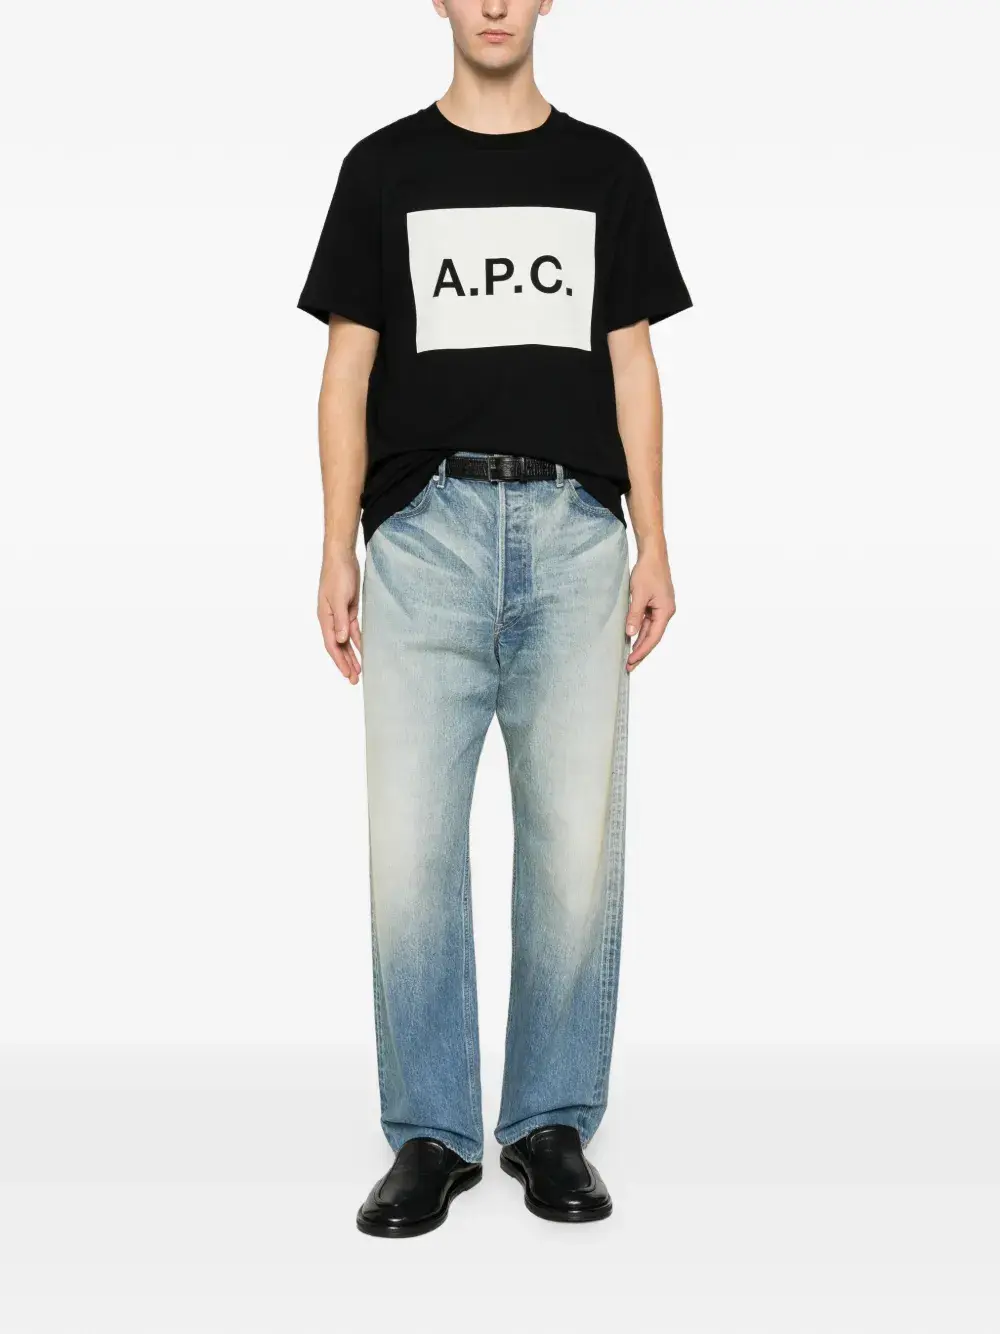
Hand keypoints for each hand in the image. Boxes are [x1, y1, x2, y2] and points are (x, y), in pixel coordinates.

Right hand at [318, 548, 361, 683]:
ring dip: (352, 655)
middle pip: (338, 646)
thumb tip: (341, 640)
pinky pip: (353, 630)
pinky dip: (357, 641)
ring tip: (358, 670)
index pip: (332, 645)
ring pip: (346, 640)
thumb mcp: (339, 598)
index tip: (348, 674)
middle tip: (354, 679)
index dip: (340, 661)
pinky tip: (363, 650)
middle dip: (346, 663)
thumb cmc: (338, 575)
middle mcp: (331, 619)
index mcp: (325, 618)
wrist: (341, 557)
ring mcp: (339, 615)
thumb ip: (340, 620)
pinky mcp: (348, 609)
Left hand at [625, 547, 675, 670]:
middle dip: (640, 651)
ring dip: (639, 642)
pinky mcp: (655, 604)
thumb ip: (634, 615)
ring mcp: (660, 608)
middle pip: (652, 637)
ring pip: (649, 630)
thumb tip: (630, 633)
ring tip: (628, 657)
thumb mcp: (638, 594)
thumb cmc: (648, 571)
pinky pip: (646, 621)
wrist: (652, 554)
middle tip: (629, 666)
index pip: (653, 637)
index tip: (631, 661)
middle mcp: (665, 612)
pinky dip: (639, 630)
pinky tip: (631, 639)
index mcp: (665, 611)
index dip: (642, 651)